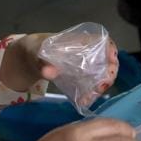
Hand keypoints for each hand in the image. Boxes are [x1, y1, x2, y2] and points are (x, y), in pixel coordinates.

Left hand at [0, 33, 119, 98]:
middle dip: (108, 73)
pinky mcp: (79, 76)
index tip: (111, 61)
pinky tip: (83, 100)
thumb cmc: (35, 50)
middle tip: (101, 87)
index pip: (102, 40)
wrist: (28, 58)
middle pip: (106, 59)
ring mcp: (84, 64)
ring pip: (101, 73)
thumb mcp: (35, 55)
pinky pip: (90, 83)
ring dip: (100, 85)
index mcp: (77, 41)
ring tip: (90, 96)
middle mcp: (85, 51)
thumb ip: (42, 63)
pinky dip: (90, 92)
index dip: (110, 49)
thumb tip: (50, 72)